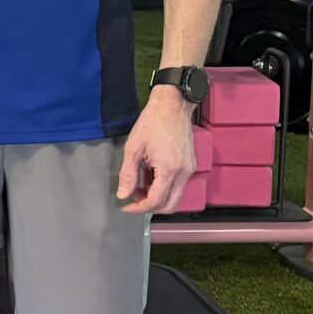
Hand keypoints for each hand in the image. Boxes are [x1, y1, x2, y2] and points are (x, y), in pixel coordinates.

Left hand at [117, 88, 195, 213]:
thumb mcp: (133, 148)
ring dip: (157, 197)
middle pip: (170, 205)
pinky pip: (178, 185)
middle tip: (133, 198)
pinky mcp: (190, 164)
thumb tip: (122, 195)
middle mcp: (184, 173)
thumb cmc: (153, 122)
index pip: (156, 201)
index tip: (126, 206)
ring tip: (140, 184)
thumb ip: (127, 174)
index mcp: (169, 170)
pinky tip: (150, 175)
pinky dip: (164, 187)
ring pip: (175, 196)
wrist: (173, 105)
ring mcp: (189, 169)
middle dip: (150, 207)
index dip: (139, 208)